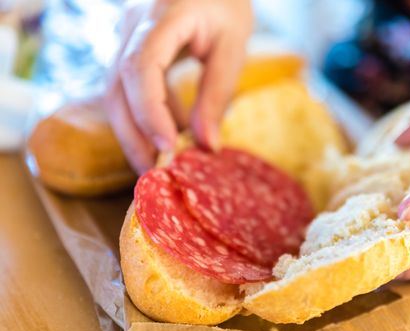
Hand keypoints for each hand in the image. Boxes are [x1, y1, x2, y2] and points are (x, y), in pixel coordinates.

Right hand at [105, 0, 252, 173]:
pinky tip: (172, 130)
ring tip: (164, 160)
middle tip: (155, 172)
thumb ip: (217, 94)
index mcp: (162, 16)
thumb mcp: (231, 46)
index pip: (141, 67)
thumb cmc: (225, 4)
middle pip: (117, 88)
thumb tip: (206, 145)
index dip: (150, 112)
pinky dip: (148, 115)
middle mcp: (132, 26)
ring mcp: (125, 37)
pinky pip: (129, 89)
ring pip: (115, 93)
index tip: (169, 148)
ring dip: (136, 131)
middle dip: (134, 136)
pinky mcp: (129, 50)